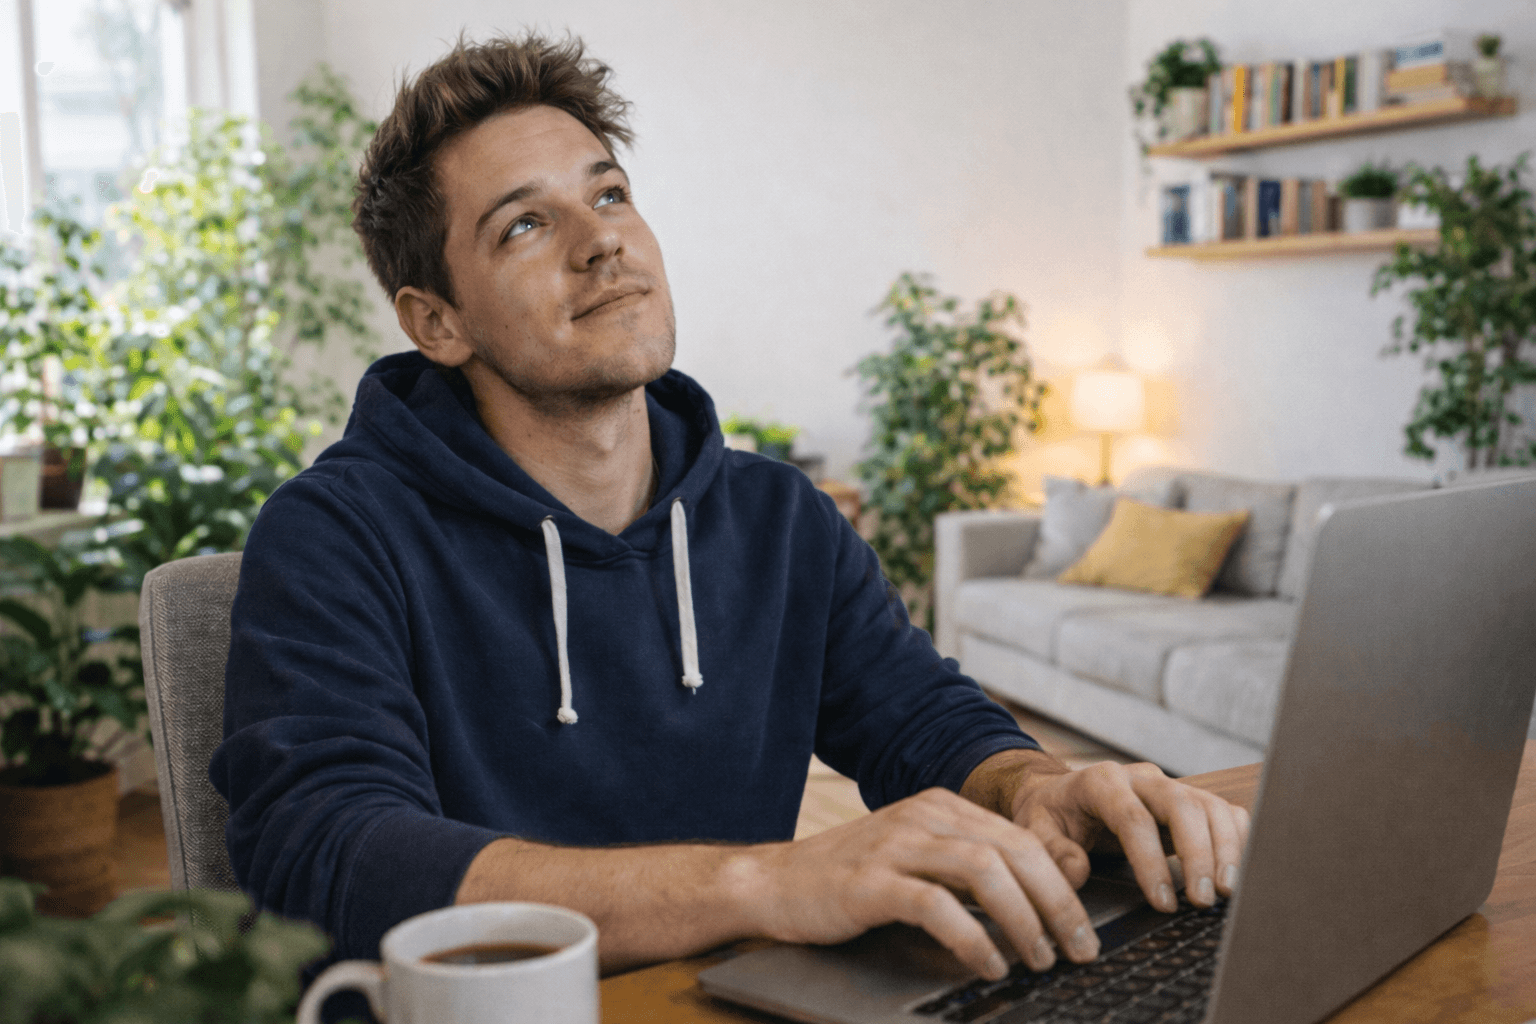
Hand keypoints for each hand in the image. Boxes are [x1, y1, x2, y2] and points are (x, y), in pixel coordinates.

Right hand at [746, 787, 1101, 980]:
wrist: (773, 883)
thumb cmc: (848, 880)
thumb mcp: (913, 859)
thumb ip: (963, 869)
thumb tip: (1033, 908)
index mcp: (941, 807)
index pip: (1023, 838)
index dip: (1062, 884)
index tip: (1084, 927)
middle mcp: (923, 817)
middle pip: (1014, 851)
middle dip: (1058, 904)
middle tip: (1081, 949)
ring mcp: (895, 845)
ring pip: (984, 871)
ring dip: (1024, 920)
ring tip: (1040, 959)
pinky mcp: (870, 882)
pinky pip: (936, 905)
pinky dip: (973, 937)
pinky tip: (989, 963)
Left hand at [1008, 760, 1250, 917]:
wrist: (1060, 793)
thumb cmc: (1050, 815)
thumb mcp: (1034, 830)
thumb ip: (1052, 851)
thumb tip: (1078, 872)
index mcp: (1101, 781)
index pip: (1133, 817)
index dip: (1150, 860)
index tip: (1162, 901)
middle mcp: (1141, 778)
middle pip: (1182, 804)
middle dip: (1198, 853)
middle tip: (1202, 899)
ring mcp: (1168, 786)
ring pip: (1209, 806)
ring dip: (1225, 848)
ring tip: (1225, 891)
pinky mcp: (1188, 799)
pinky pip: (1223, 811)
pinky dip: (1236, 840)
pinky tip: (1235, 872)